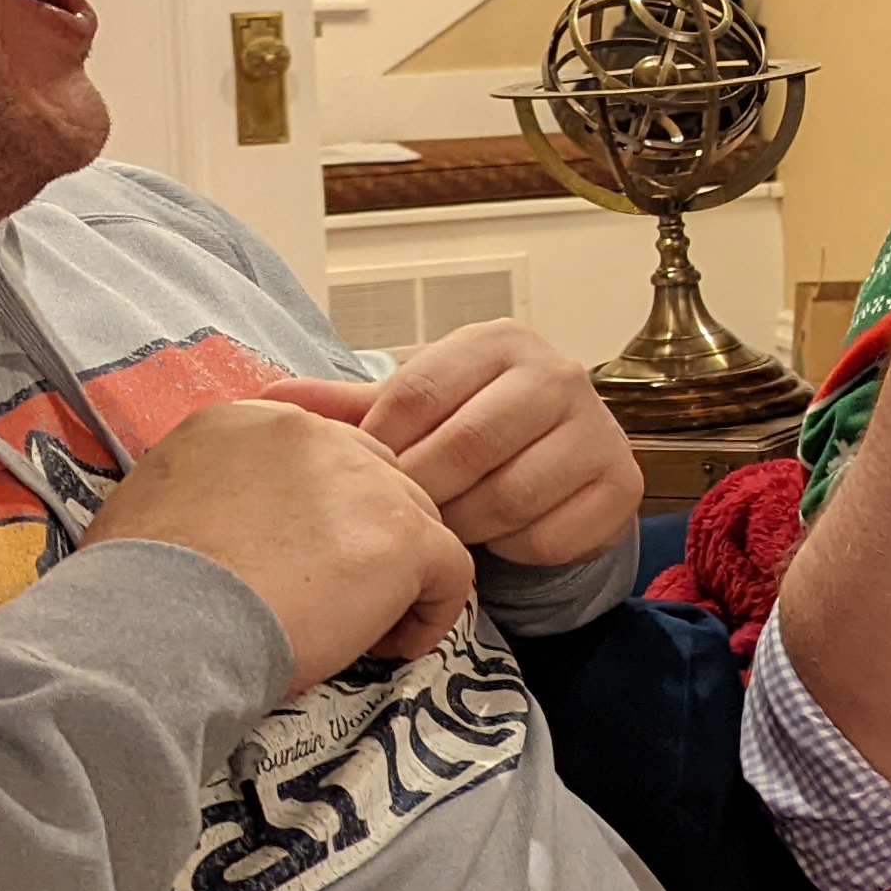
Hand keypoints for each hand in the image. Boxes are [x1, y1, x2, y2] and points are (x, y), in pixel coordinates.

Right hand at [79, 399, 474, 697]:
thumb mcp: (153, 507)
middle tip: (333, 598)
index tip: (302, 560)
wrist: (154, 628)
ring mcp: (363, 479)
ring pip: (416, 521)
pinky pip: (451, 570)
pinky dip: (431, 613)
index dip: (323, 511)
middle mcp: (312, 432)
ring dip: (396, 577)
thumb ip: (208, 492)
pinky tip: (390, 647)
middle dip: (365, 539)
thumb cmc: (134, 592)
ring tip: (355, 630)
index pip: (320, 452)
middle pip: (377, 478)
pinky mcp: (400, 535)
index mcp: (246, 419)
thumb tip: (227, 527)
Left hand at [262, 318, 638, 565]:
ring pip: (508, 495)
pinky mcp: (621, 483)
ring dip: (466, 525)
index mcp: (499, 342)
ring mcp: (598, 427)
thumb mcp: (415, 411)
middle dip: (424, 493)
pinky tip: (499, 537)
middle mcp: (558, 373)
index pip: (420, 391)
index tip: (366, 477)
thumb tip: (270, 400)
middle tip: (401, 518)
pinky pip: (549, 533)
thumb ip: (348, 408)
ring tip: (447, 528)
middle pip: (467, 445)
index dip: (382, 445)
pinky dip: (514, 547)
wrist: (562, 465)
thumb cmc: (474, 432)